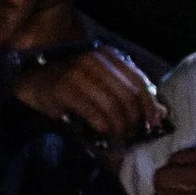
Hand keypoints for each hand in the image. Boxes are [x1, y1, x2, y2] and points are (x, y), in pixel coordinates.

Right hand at [13, 43, 167, 146]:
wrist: (33, 83)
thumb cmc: (72, 86)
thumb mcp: (103, 84)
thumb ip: (129, 94)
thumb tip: (162, 113)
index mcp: (108, 56)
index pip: (139, 81)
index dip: (149, 105)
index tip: (152, 124)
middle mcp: (94, 60)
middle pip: (128, 95)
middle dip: (133, 120)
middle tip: (131, 135)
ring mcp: (77, 72)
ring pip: (113, 105)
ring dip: (119, 127)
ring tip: (119, 138)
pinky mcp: (63, 88)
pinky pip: (93, 112)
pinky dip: (103, 126)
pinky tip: (104, 134)